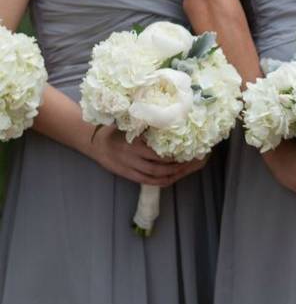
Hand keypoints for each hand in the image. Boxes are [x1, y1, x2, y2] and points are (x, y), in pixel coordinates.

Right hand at [90, 126, 204, 186]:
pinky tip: (173, 177)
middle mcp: (131, 158)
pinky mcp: (127, 174)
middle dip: (177, 166)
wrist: (94, 142)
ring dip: (172, 174)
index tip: (188, 150)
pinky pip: (147, 181)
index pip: (157, 153)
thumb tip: (172, 123)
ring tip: (186, 168)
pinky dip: (162, 181)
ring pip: (154, 176)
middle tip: (193, 160)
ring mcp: (129, 168)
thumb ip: (146, 127)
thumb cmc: (115, 129)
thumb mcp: (130, 125)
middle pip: (158, 167)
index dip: (174, 155)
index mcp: (133, 143)